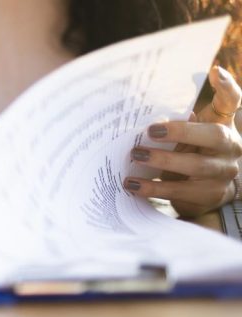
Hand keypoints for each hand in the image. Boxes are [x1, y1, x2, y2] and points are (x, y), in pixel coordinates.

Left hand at [124, 66, 241, 216]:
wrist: (208, 192)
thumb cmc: (193, 154)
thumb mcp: (189, 135)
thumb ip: (178, 123)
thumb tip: (148, 114)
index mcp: (222, 126)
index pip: (231, 102)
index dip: (226, 86)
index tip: (214, 71)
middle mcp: (230, 148)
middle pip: (213, 136)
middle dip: (181, 133)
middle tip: (150, 131)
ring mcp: (222, 174)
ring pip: (196, 167)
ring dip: (162, 161)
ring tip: (135, 156)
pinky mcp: (209, 196)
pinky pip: (179, 192)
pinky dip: (153, 188)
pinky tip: (133, 185)